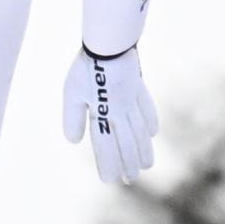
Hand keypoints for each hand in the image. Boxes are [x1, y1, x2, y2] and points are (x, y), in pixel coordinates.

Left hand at [62, 45, 158, 184]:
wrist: (110, 43)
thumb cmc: (86, 68)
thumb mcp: (72, 92)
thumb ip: (73, 118)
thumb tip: (74, 142)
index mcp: (102, 114)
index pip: (105, 145)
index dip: (108, 163)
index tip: (110, 180)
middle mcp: (120, 112)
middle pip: (126, 142)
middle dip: (128, 163)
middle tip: (130, 180)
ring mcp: (132, 100)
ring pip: (140, 131)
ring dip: (143, 150)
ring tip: (147, 165)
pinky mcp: (138, 86)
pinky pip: (147, 109)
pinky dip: (150, 122)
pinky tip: (153, 133)